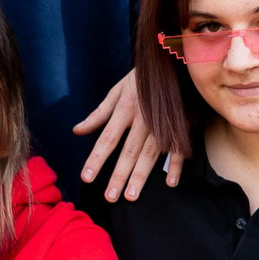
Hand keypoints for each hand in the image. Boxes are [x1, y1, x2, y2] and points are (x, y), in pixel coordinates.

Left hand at [72, 70, 183, 202]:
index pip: (107, 138)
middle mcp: (143, 118)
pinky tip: (170, 183)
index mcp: (125, 108)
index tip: (87, 178)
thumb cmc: (140, 80)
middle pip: (129, 150)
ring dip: (141, 175)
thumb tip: (77, 131)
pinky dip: (176, 165)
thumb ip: (98, 114)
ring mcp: (163, 123)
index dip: (96, 159)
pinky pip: (179, 148)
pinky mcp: (181, 125)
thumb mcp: (116, 90)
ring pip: (151, 152)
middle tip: (110, 197)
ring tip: (131, 196)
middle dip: (119, 174)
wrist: (174, 62)